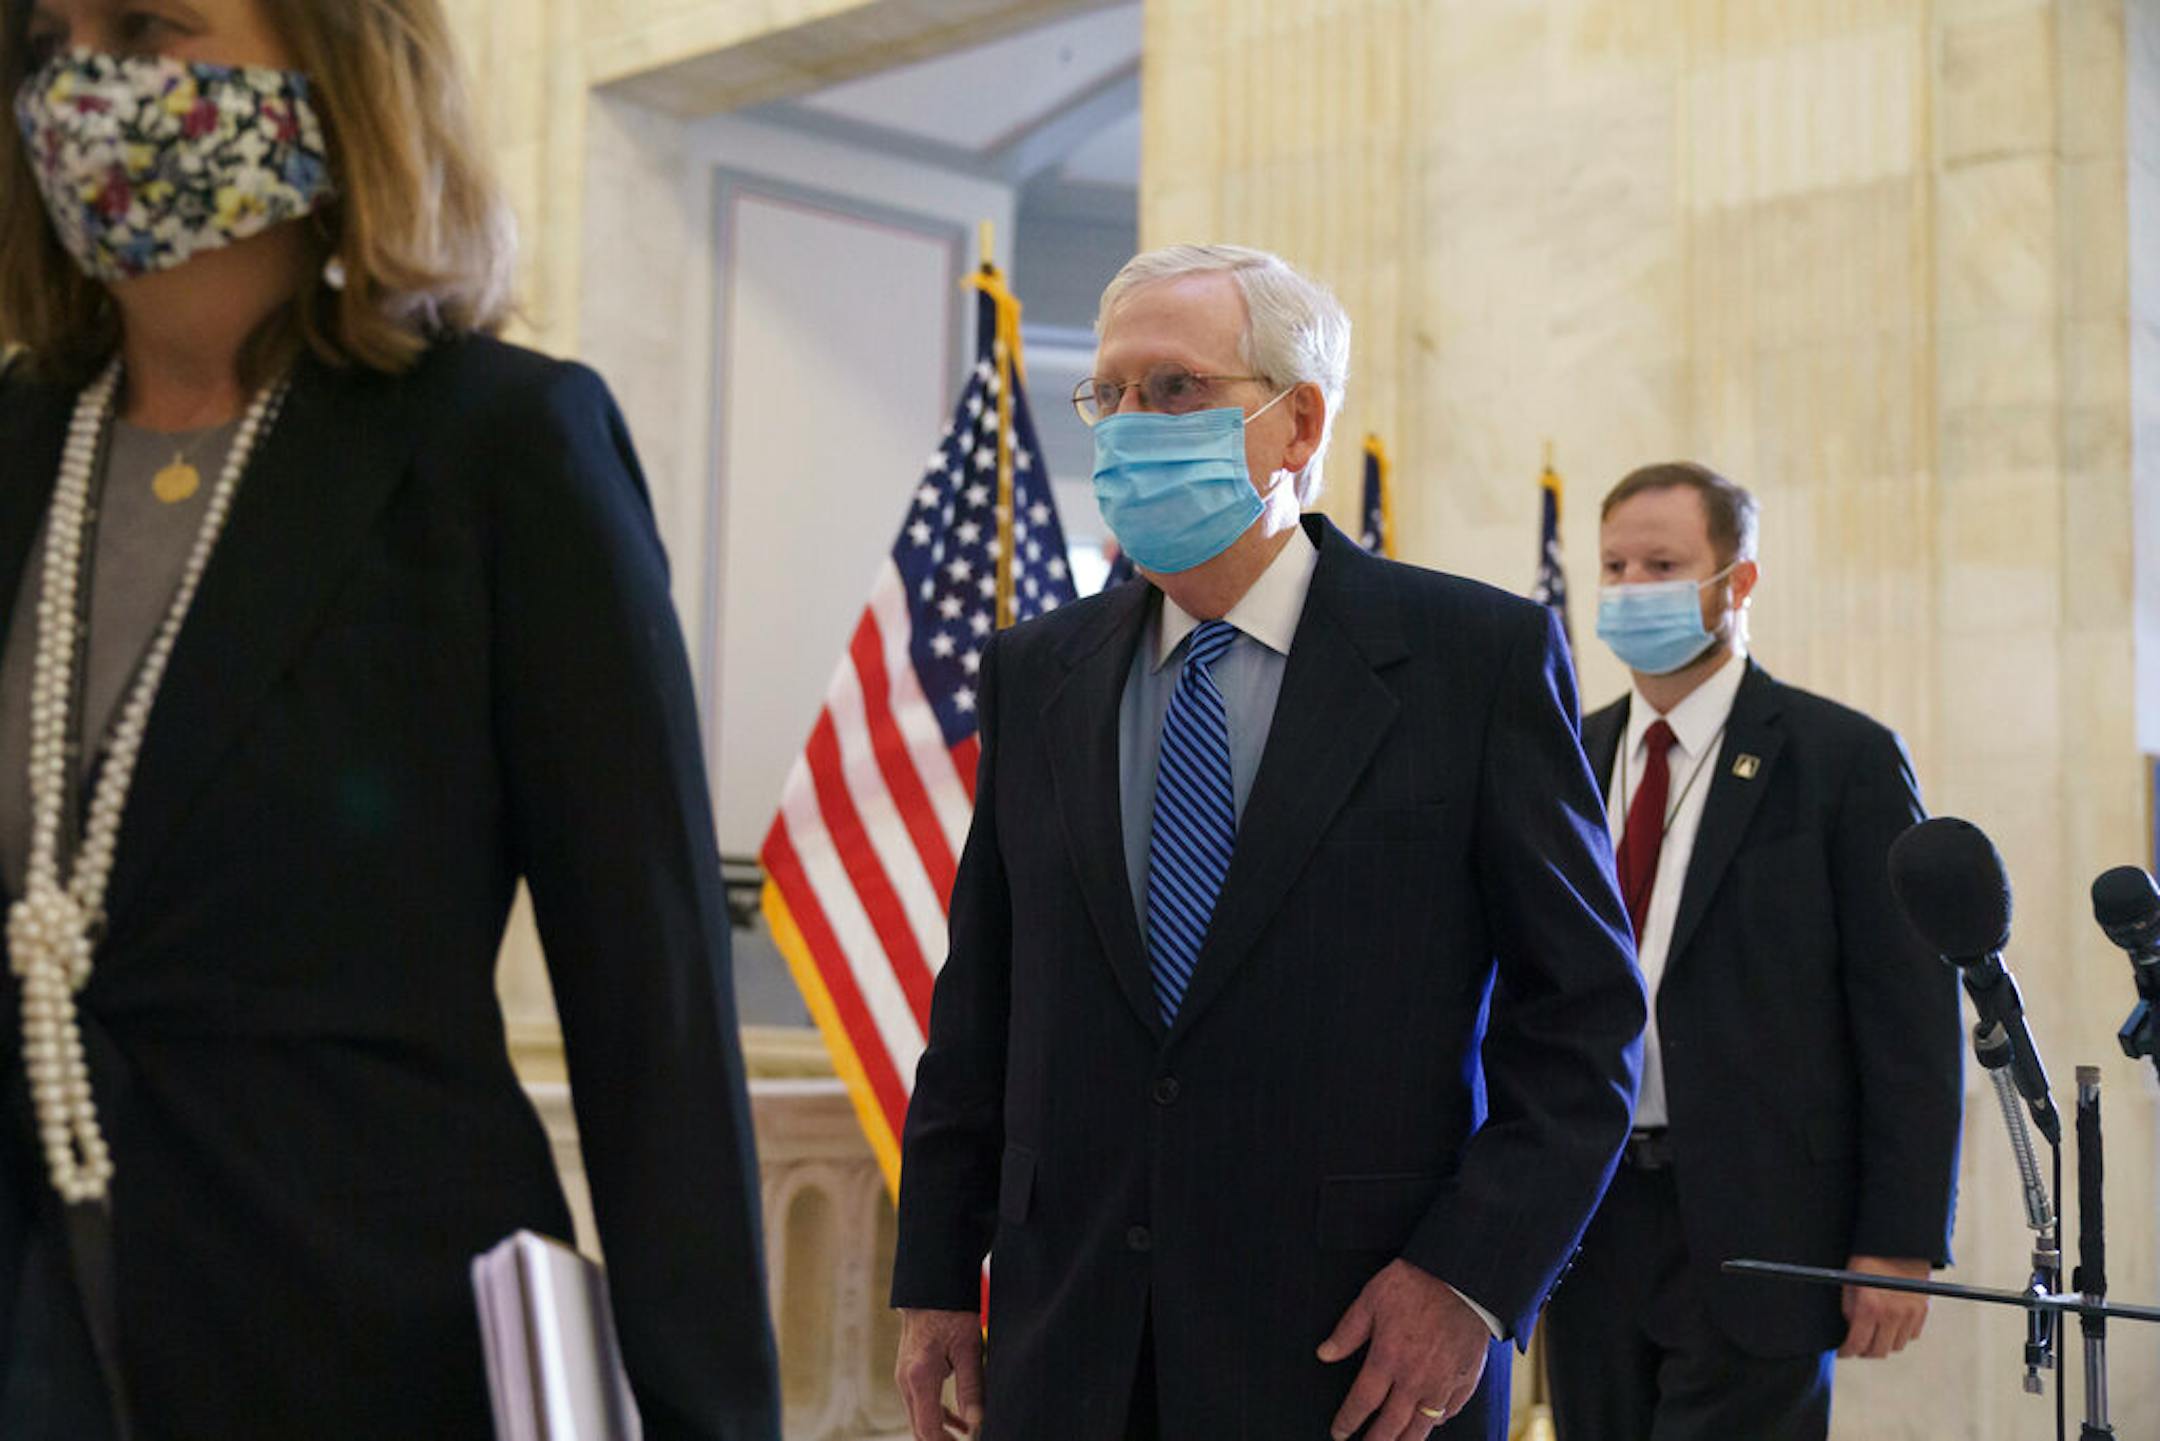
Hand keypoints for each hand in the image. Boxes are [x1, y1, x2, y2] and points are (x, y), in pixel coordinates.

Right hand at [894, 1308, 984, 1438]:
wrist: (929, 1288)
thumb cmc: (951, 1312)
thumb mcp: (969, 1348)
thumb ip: (971, 1387)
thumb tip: (977, 1422)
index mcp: (920, 1377)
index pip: (928, 1429)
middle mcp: (906, 1381)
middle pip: (920, 1429)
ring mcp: (905, 1377)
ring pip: (919, 1417)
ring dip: (941, 1432)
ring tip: (969, 1439)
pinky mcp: (910, 1372)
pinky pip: (920, 1403)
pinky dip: (937, 1415)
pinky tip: (959, 1421)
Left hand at [1317, 1259, 1488, 1439]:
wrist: (1462, 1277)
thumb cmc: (1415, 1283)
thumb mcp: (1371, 1298)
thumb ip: (1347, 1331)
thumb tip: (1324, 1354)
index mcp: (1387, 1359)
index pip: (1362, 1402)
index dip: (1348, 1421)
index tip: (1339, 1432)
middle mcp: (1414, 1379)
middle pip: (1391, 1425)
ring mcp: (1442, 1383)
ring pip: (1421, 1426)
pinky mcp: (1465, 1379)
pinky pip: (1449, 1412)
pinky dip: (1437, 1421)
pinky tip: (1429, 1422)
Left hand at [1839, 1254, 1930, 1357]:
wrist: (1899, 1241)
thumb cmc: (1868, 1259)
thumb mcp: (1849, 1282)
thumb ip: (1850, 1310)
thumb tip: (1849, 1331)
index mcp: (1870, 1306)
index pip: (1857, 1344)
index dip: (1846, 1351)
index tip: (1842, 1352)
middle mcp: (1893, 1313)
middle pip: (1878, 1351)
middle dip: (1864, 1351)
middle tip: (1856, 1345)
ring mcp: (1911, 1313)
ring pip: (1896, 1346)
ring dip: (1883, 1344)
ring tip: (1873, 1334)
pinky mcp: (1923, 1310)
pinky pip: (1911, 1335)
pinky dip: (1900, 1335)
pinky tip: (1890, 1325)